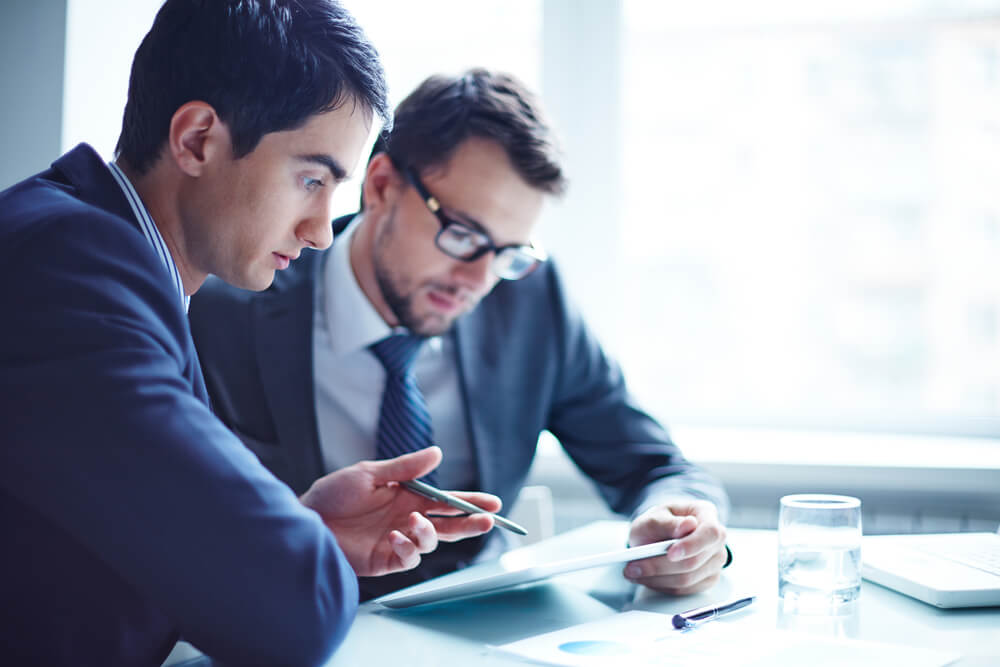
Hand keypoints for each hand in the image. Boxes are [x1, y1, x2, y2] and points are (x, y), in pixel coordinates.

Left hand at [299, 446, 501, 576]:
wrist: (305, 521)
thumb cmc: (332, 495)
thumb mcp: (369, 473)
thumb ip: (405, 468)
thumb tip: (438, 454)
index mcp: (407, 497)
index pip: (446, 501)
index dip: (470, 502)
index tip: (493, 503)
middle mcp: (407, 519)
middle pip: (448, 525)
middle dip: (469, 523)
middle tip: (487, 520)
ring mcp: (397, 540)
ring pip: (431, 542)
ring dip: (430, 533)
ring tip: (415, 522)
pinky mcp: (384, 560)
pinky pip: (408, 558)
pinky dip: (407, 547)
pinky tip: (394, 536)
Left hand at [623, 500, 727, 594]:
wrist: (656, 537)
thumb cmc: (657, 524)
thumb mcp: (653, 517)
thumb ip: (667, 522)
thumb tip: (688, 525)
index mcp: (706, 514)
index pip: (711, 533)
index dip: (692, 545)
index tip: (670, 553)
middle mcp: (716, 539)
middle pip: (695, 560)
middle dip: (660, 566)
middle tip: (633, 567)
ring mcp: (715, 561)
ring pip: (688, 579)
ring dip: (657, 578)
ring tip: (633, 572)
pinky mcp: (707, 580)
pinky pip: (685, 590)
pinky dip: (662, 586)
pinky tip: (646, 578)